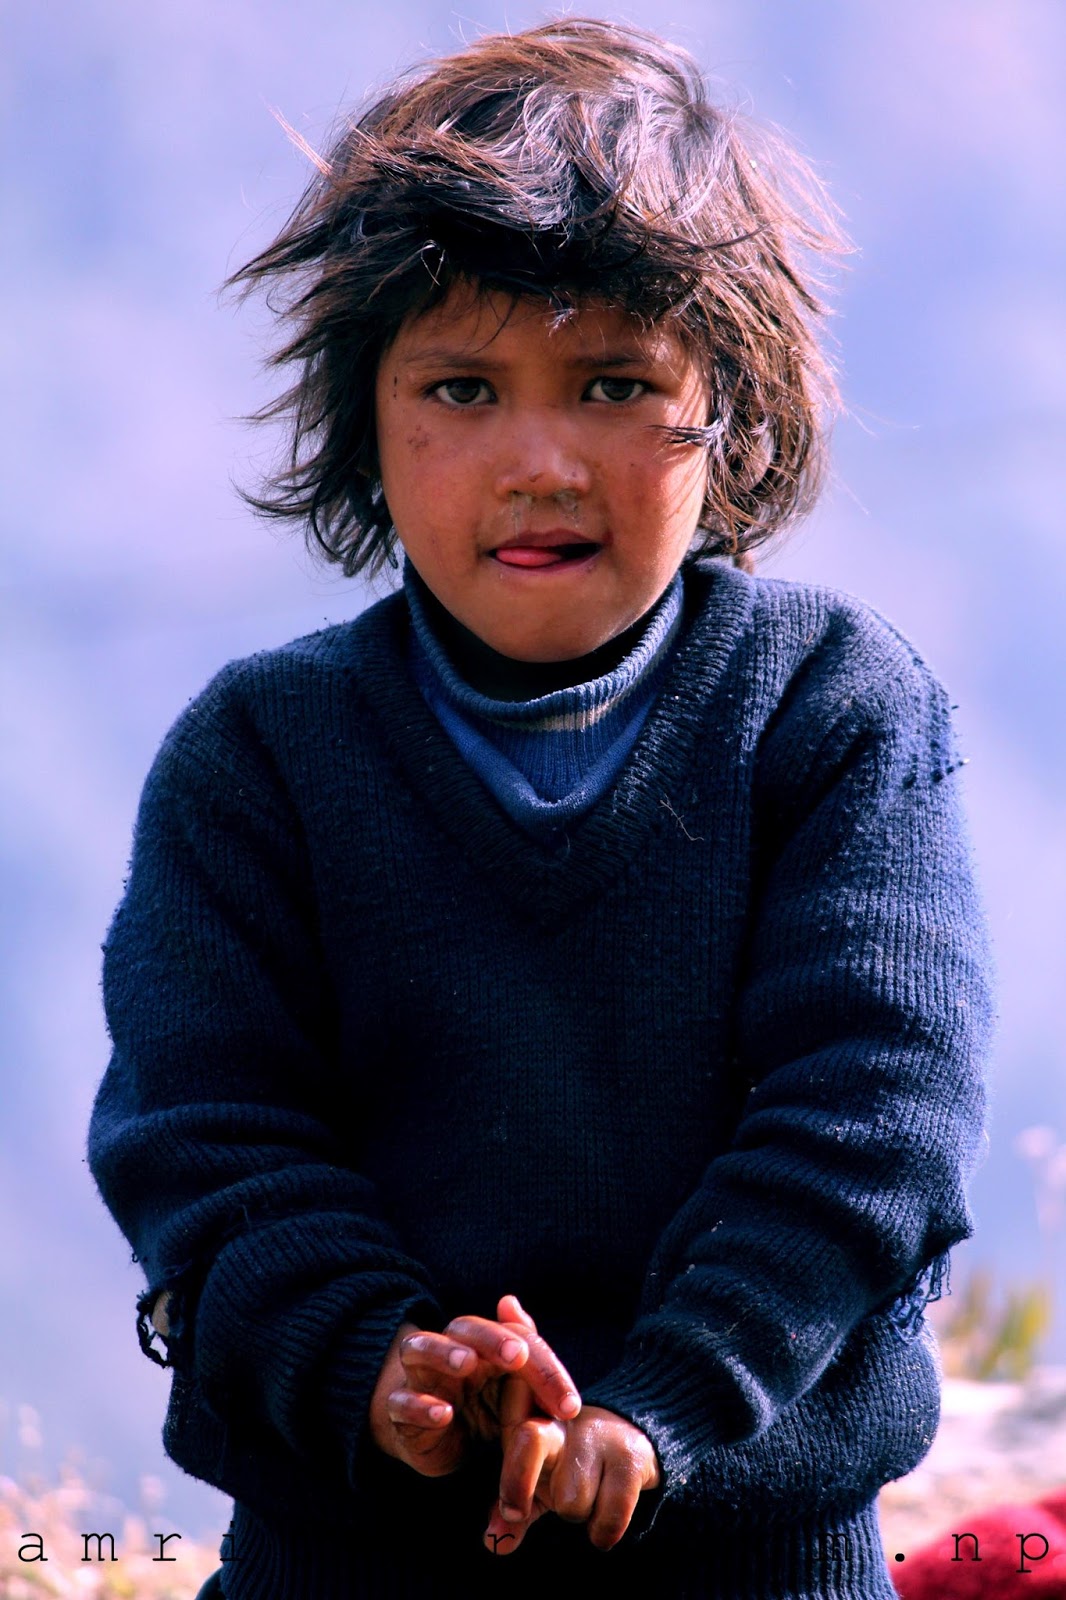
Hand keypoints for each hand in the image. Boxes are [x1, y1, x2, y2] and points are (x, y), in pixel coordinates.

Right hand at [369, 1295, 579, 1477]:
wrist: (437, 1444)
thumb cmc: (483, 1411)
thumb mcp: (513, 1397)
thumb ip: (528, 1361)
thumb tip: (514, 1303)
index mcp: (483, 1346)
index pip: (515, 1338)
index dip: (545, 1368)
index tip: (571, 1406)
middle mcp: (449, 1351)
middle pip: (464, 1328)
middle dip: (492, 1338)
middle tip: (518, 1356)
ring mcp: (421, 1378)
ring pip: (419, 1348)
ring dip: (444, 1352)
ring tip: (466, 1363)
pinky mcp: (399, 1411)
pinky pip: (401, 1401)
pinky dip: (420, 1405)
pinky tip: (442, 1414)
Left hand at [485, 1379, 659, 1554]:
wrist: (627, 1439)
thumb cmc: (568, 1463)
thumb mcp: (537, 1481)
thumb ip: (515, 1510)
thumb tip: (495, 1543)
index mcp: (534, 1423)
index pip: (522, 1438)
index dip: (516, 1479)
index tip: (514, 1513)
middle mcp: (566, 1423)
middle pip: (542, 1467)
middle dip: (553, 1502)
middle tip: (563, 1494)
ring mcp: (601, 1437)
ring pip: (574, 1505)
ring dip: (581, 1514)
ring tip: (590, 1494)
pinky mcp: (631, 1457)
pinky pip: (610, 1516)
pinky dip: (604, 1531)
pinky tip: (606, 1516)